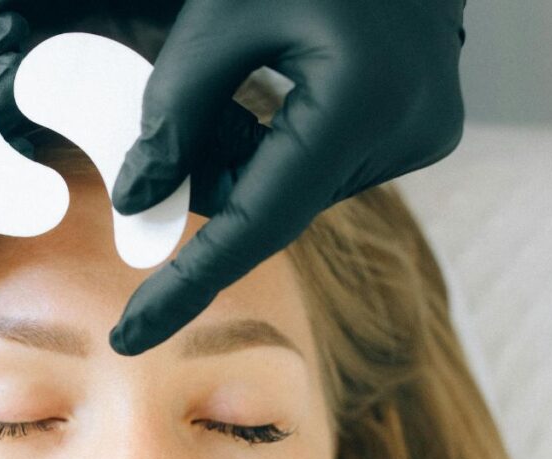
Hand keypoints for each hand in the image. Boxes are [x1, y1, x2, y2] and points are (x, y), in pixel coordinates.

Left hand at [109, 0, 465, 354]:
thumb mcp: (222, 16)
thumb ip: (173, 114)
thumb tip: (139, 200)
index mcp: (358, 104)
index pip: (255, 227)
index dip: (184, 286)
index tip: (131, 334)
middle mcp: (401, 136)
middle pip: (271, 207)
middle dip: (212, 180)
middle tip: (178, 132)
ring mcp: (419, 137)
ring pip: (294, 191)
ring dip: (249, 159)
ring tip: (249, 82)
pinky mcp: (420, 131)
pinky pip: (325, 168)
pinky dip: (283, 149)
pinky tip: (286, 90)